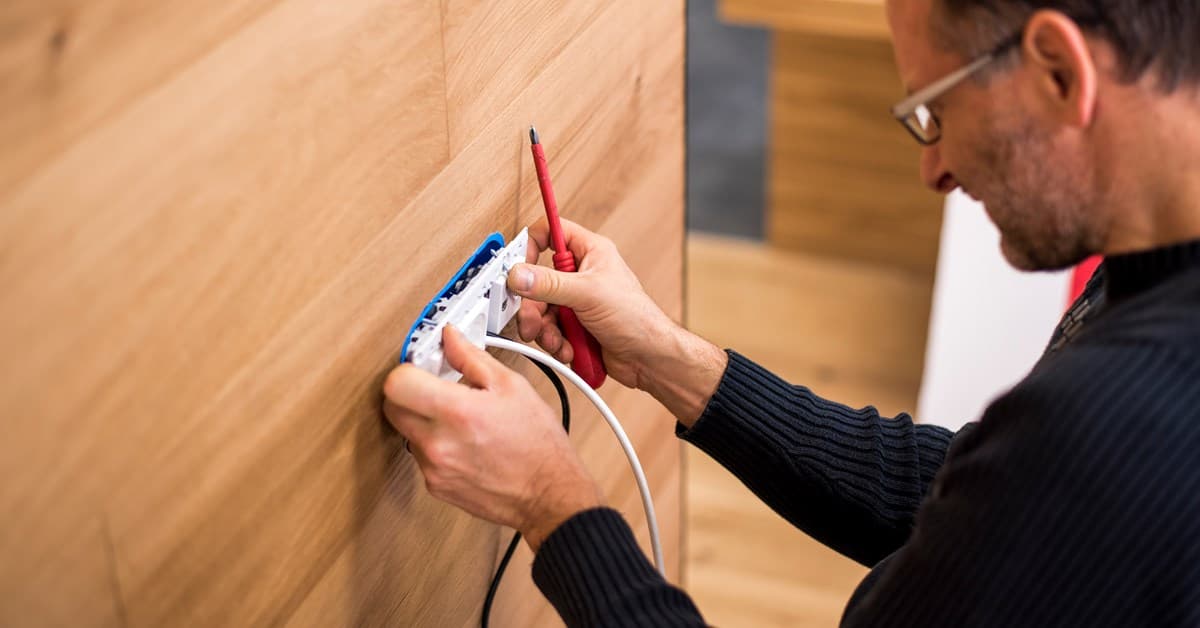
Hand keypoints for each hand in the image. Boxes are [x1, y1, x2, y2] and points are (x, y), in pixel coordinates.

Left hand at [383, 325, 604, 549]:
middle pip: (392, 406)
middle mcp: (438, 444)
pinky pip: (421, 455)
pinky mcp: (435, 486)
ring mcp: (434, 468)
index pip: (397, 383)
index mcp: (457, 412)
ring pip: (406, 431)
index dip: (408, 369)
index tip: (421, 366)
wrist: (548, 494)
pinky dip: (435, 444)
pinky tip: (463, 442)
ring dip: (423, 419)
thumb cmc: (537, 444)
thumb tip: (450, 338)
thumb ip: (472, 358)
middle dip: (410, 392)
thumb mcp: (512, 387)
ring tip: (459, 419)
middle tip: (435, 387)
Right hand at [507, 218, 726, 425]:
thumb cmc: (637, 318)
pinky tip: (568, 348)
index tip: (521, 266)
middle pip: (538, 279)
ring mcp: (576, 301)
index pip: (551, 232)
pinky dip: (554, 341)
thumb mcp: (589, 293)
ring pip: (541, 308)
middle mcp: (581, 274)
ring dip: (544, 328)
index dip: (532, 244)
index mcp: (590, 252)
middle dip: (534, 304)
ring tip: (557, 340)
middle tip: (533, 320)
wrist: (648, 357)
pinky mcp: (574, 326)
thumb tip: (519, 275)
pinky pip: (550, 329)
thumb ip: (550, 284)